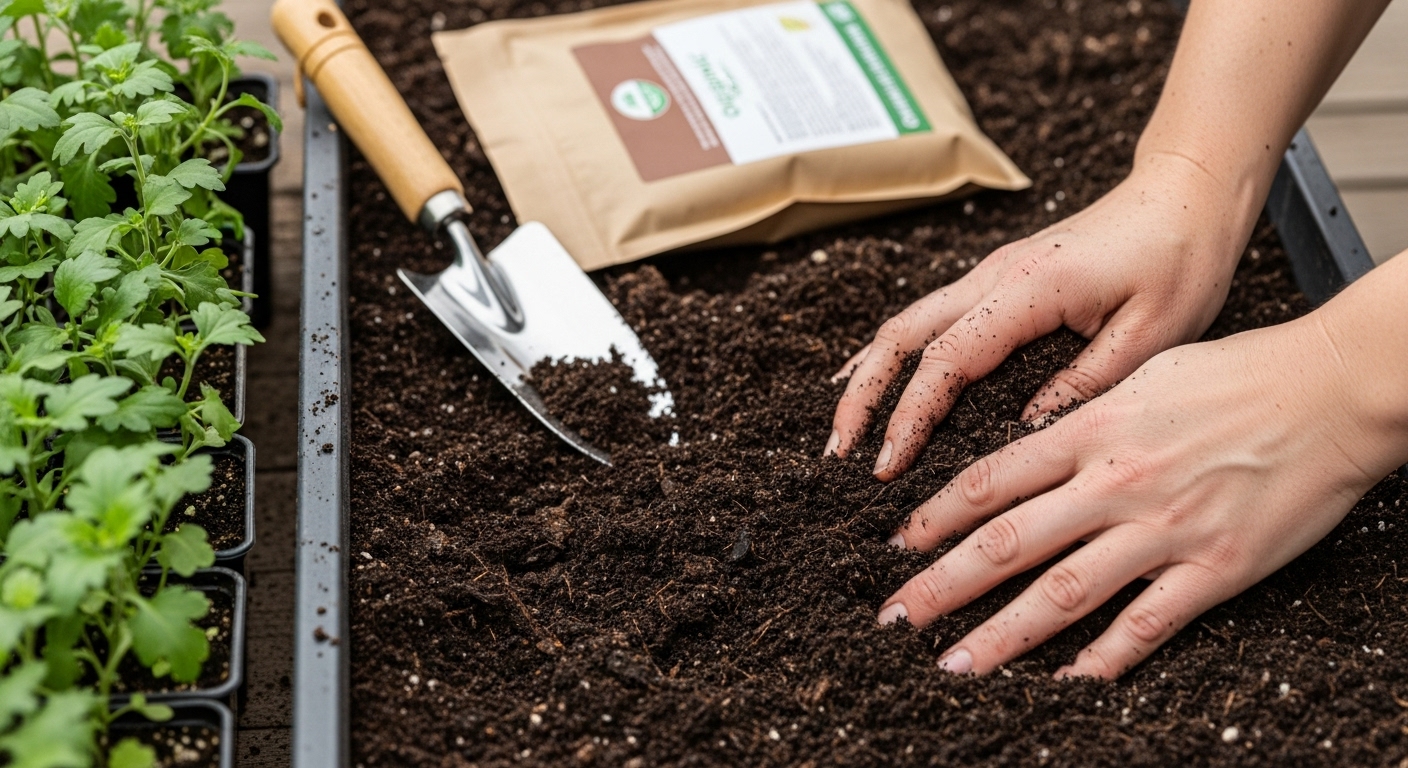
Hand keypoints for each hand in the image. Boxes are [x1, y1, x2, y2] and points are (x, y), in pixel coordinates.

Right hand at [827, 153, 1259, 480]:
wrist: (1186, 192)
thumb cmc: (1179, 258)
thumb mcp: (1153, 333)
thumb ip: (1086, 382)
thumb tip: (1025, 430)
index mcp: (1028, 289)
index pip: (947, 359)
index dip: (911, 415)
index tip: (889, 464)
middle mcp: (994, 276)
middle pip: (901, 335)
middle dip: (863, 396)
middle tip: (840, 452)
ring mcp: (990, 274)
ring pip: (906, 323)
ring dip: (870, 375)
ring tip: (844, 429)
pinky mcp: (998, 280)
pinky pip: (929, 318)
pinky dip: (894, 354)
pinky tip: (877, 380)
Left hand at [875, 302, 1407, 677]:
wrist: (1329, 390)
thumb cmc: (1236, 376)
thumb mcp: (1140, 376)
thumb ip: (1082, 415)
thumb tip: (1030, 439)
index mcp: (1092, 431)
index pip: (989, 481)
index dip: (933, 518)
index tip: (895, 545)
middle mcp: (1114, 483)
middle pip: (1007, 541)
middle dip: (941, 584)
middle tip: (895, 616)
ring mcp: (1162, 529)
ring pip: (1062, 592)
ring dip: (1000, 635)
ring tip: (953, 664)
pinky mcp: (1213, 568)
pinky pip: (1146, 624)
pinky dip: (1103, 659)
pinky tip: (1064, 682)